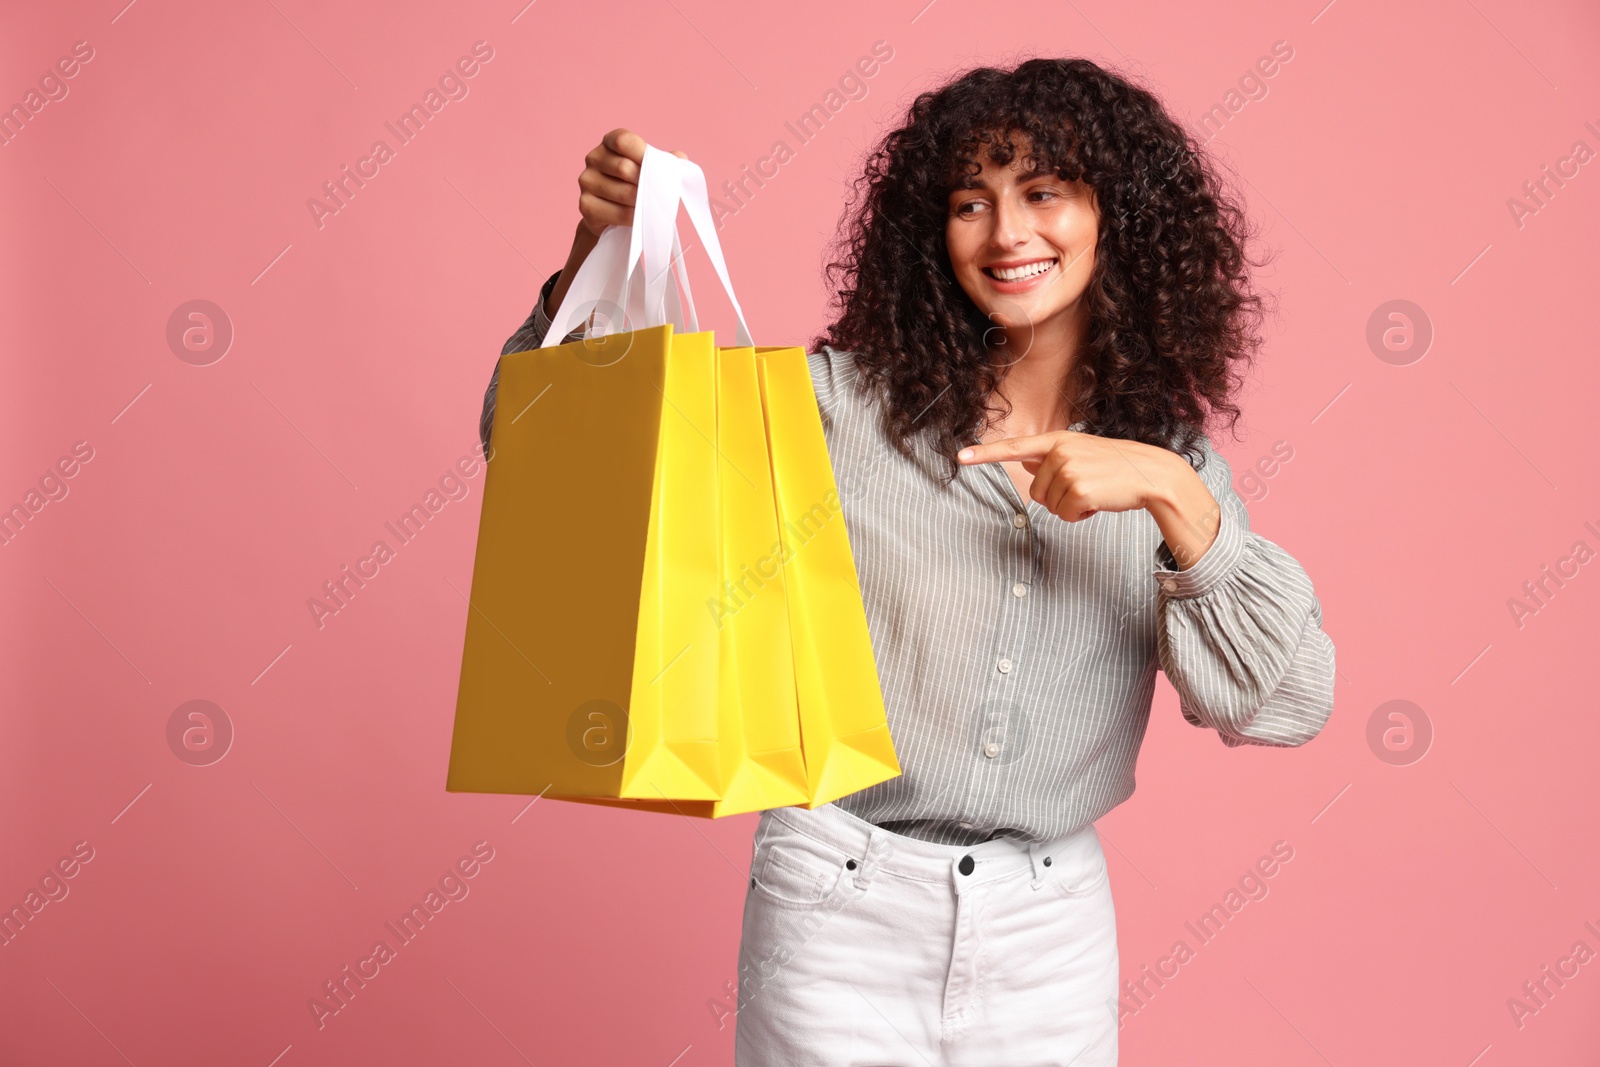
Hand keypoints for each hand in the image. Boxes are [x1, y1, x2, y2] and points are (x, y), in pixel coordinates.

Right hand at [577, 128, 688, 237]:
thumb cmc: (635, 185)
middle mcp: (594, 158)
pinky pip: (618, 213)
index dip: (643, 153)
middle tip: (661, 193)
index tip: (660, 167)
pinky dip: (635, 218)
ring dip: (644, 202)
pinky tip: (640, 218)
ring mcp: (587, 181)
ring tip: (652, 206)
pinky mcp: (586, 206)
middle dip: (647, 183)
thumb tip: (680, 159)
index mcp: (610, 142)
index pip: (624, 141)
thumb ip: (664, 161)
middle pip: (625, 169)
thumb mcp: (649, 168)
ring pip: (624, 193)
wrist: (611, 215)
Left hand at [959, 430, 1223, 568]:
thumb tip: (1024, 465)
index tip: (960, 456)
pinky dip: (1080, 516)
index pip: (1015, 447)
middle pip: (1036, 492)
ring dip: (1072, 507)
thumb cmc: (1116, 469)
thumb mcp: (1082, 455)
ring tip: (1096, 492)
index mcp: (1058, 440)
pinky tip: (1099, 502)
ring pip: (1050, 506)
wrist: (1152, 475)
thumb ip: (1051, 459)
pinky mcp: (1078, 489)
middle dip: (1059, 497)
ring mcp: (1068, 469)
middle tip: (1087, 487)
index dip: (985, 454)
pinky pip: (1064, 515)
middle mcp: (1059, 451)